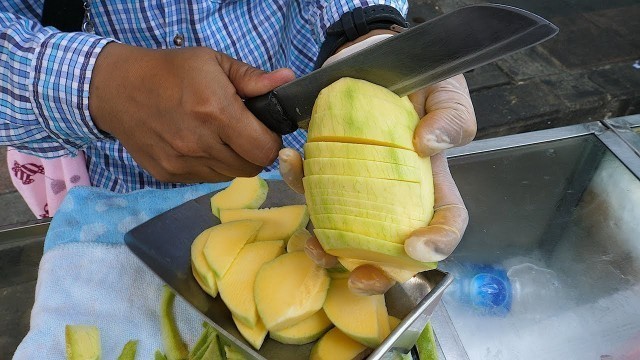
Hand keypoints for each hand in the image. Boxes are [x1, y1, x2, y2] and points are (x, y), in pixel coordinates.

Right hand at [89, 43, 294, 182]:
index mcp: (215, 111)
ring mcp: (182, 163)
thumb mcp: (213, 62)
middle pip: (251, 168)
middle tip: (244, 132)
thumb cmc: (169, 71)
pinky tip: (199, 144)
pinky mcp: (169, 175)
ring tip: (219, 136)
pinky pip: (206, 179)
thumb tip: (287, 81)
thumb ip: (253, 78)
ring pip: (230, 176)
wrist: (116, 89)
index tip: (264, 129)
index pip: (264, 149)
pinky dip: (211, 166)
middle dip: (255, 152)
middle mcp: (199, 143)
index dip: (271, 141)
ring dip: (234, 160)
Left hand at [279, 35, 474, 295]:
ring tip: (311, 241)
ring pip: (344, 227)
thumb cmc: (418, 75)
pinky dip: (296, 178)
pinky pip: (311, 182)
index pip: (445, 220)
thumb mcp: (446, 89)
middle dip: (377, 270)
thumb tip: (428, 145)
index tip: (415, 248)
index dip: (438, 243)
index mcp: (429, 177)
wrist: (376, 54)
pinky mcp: (329, 164)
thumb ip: (451, 117)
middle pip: (392, 244)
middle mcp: (393, 189)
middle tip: (358, 277)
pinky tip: (289, 159)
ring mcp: (358, 181)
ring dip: (326, 244)